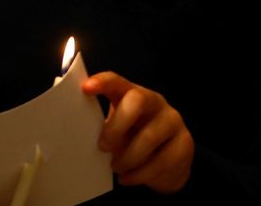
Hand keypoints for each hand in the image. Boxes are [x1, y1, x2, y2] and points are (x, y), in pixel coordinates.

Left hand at [82, 71, 194, 193]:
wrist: (168, 163)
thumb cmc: (133, 143)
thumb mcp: (117, 133)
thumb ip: (102, 129)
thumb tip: (75, 137)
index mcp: (133, 96)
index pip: (119, 82)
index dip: (103, 82)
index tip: (86, 88)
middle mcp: (155, 103)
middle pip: (138, 100)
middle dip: (116, 126)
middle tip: (103, 147)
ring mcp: (173, 121)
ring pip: (149, 137)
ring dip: (127, 158)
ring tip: (117, 168)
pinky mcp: (184, 143)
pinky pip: (160, 161)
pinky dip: (138, 175)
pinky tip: (128, 177)